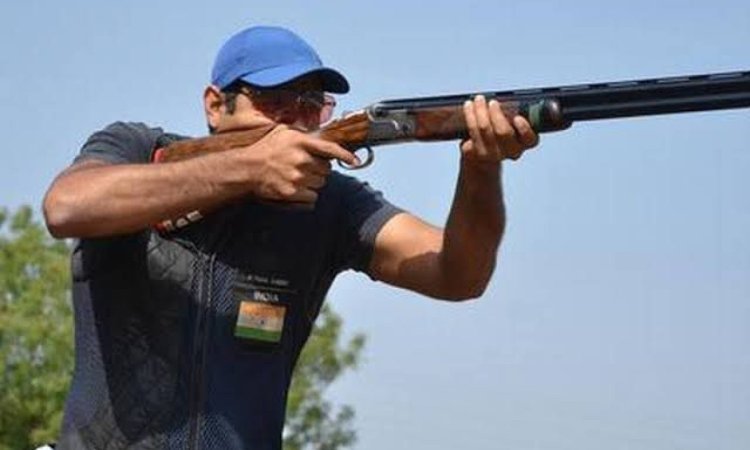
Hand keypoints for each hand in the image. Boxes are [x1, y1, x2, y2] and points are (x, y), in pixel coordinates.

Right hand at [242, 125, 358, 203]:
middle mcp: (301, 159)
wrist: (247, 168)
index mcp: (300, 142)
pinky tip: (297, 190)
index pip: (330, 148)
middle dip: (319, 170)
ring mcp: (297, 177)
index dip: (345, 155)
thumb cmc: (265, 149)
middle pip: (327, 170)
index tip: (354, 161)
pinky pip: (312, 198)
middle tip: (305, 168)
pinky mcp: (292, 193)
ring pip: (321, 184)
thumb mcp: (283, 132)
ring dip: (313, 182)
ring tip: (298, 177)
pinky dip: (308, 196)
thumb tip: (322, 138)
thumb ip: (303, 135)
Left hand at [460, 95, 538, 163]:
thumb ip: (512, 113)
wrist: (483, 154)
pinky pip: (472, 132)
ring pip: (485, 129)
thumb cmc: (501, 131)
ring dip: (479, 111)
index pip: (530, 139)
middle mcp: (511, 151)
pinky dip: (469, 116)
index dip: (524, 129)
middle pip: (503, 132)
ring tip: (478, 100)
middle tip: (492, 102)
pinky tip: (468, 107)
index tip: (517, 118)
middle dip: (496, 113)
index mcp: (525, 142)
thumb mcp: (512, 123)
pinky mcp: (477, 153)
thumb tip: (503, 97)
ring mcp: (494, 155)